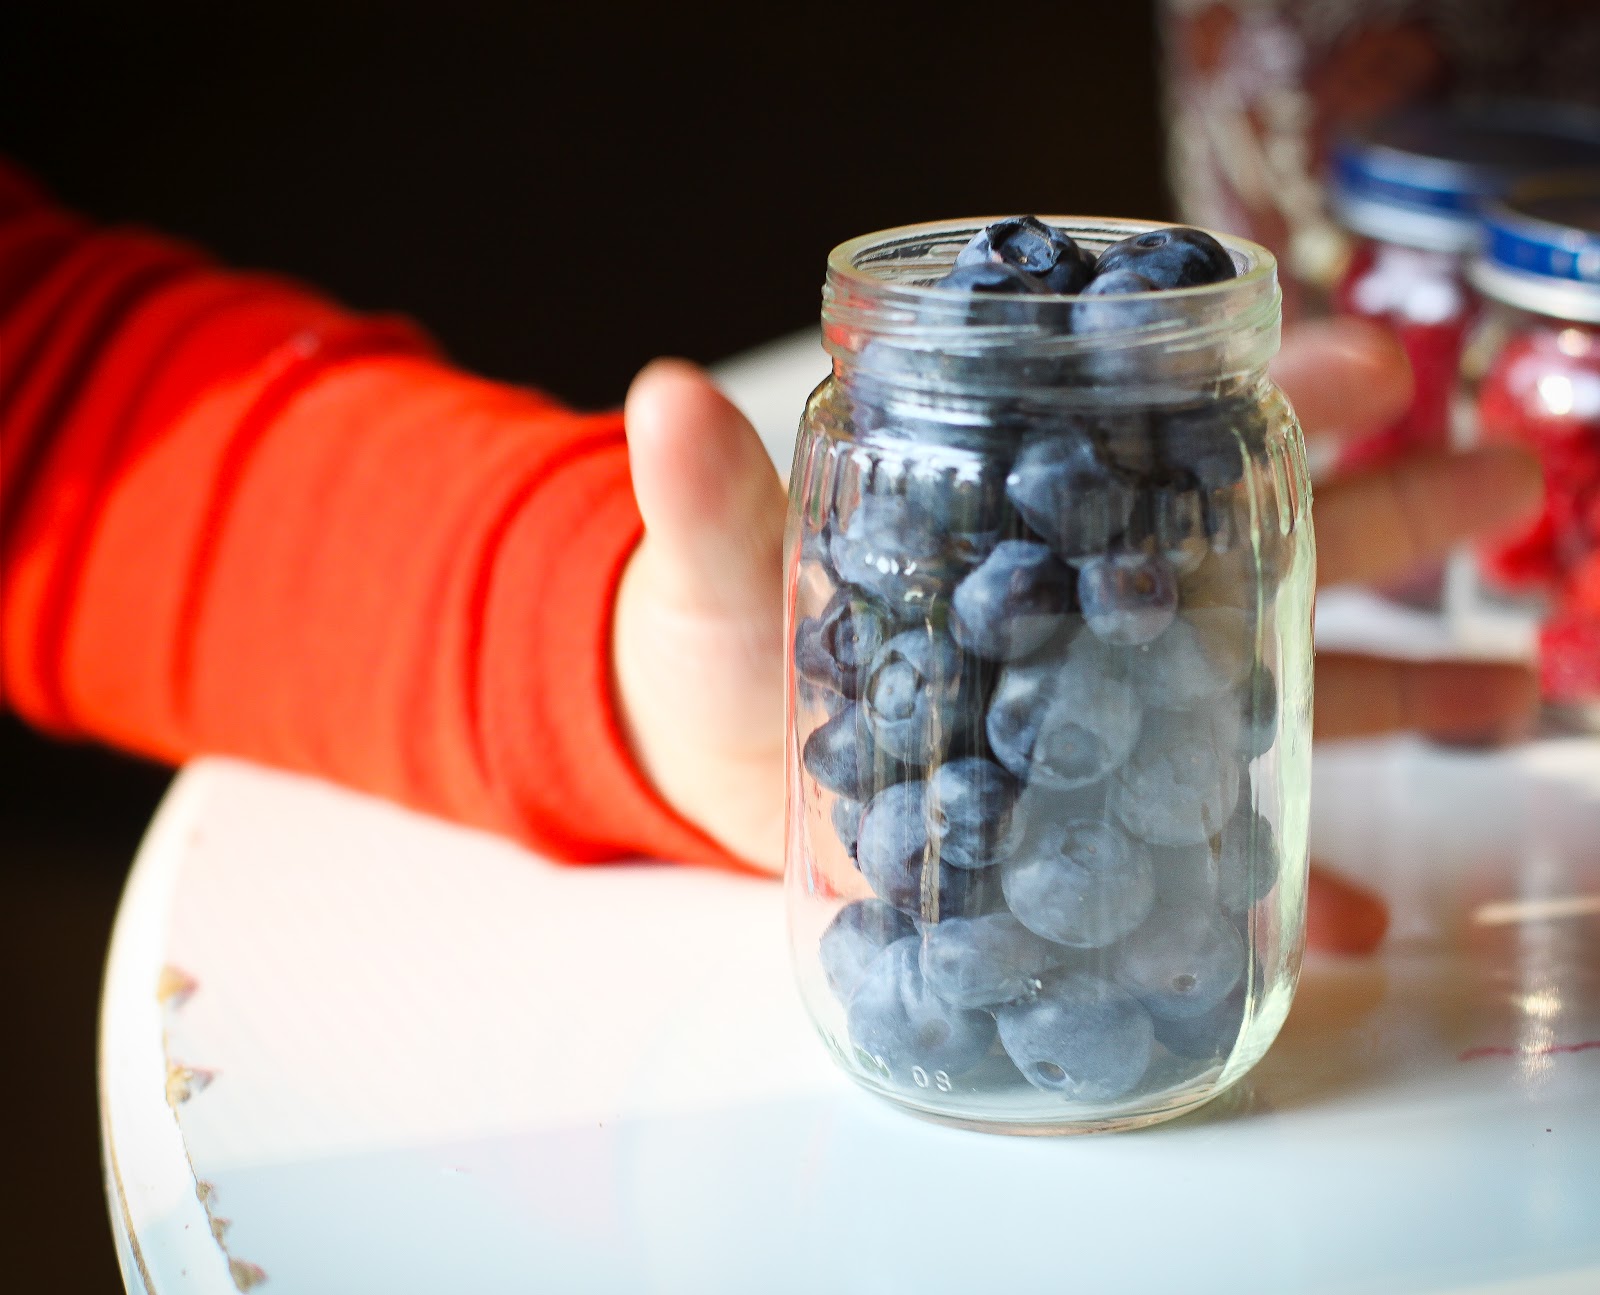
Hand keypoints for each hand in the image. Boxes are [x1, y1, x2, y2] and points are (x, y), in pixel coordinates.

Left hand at [613, 321, 1540, 951]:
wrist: (700, 758)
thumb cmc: (719, 639)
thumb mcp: (719, 569)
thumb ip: (707, 498)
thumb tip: (659, 402)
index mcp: (1015, 507)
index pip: (1152, 426)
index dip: (1255, 383)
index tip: (1360, 363)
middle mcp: (1080, 600)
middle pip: (1251, 537)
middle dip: (1383, 508)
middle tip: (1500, 484)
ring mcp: (1098, 707)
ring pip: (1265, 679)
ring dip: (1389, 685)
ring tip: (1504, 698)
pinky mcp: (1081, 814)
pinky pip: (1198, 839)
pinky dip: (1266, 870)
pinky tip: (1341, 912)